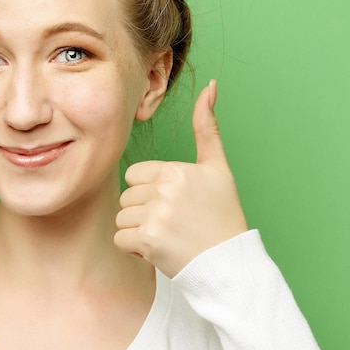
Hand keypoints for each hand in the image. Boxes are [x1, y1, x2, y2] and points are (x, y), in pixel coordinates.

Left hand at [114, 80, 246, 277]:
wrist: (229, 263)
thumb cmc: (222, 214)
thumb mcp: (217, 168)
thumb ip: (207, 127)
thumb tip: (211, 86)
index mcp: (175, 171)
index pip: (136, 176)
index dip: (151, 191)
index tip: (175, 203)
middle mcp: (163, 191)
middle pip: (126, 197)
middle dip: (143, 211)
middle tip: (174, 222)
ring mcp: (154, 216)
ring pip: (121, 218)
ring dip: (138, 230)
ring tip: (168, 236)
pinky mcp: (147, 240)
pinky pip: (120, 239)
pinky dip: (134, 249)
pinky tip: (159, 250)